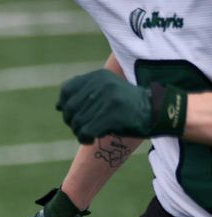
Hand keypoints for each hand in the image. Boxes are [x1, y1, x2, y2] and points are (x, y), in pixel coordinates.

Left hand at [56, 69, 185, 141]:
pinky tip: (90, 140)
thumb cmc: (129, 105)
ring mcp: (107, 100)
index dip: (65, 104)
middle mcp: (102, 85)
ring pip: (76, 121)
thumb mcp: (108, 90)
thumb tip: (58, 106)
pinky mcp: (111, 116)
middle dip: (72, 121)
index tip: (73, 113)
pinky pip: (85, 131)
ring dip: (79, 131)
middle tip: (82, 127)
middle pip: (70, 108)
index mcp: (99, 76)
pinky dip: (84, 139)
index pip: (67, 90)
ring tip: (89, 134)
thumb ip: (85, 93)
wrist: (158, 113)